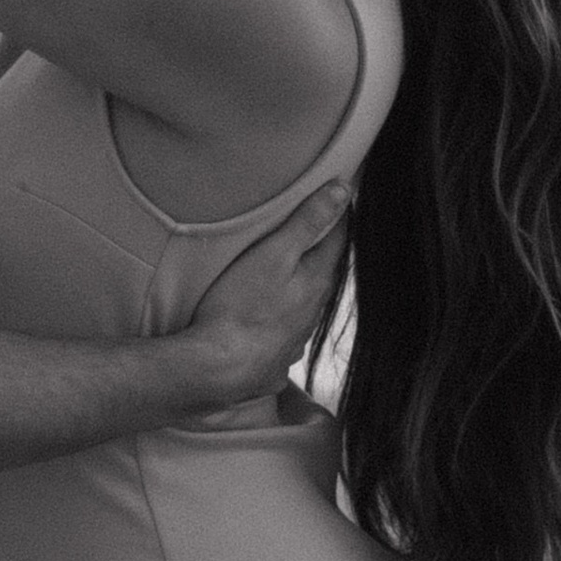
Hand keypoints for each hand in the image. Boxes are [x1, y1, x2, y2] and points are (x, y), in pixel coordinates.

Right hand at [179, 183, 352, 404]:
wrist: (216, 370)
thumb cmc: (240, 307)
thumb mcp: (273, 253)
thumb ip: (308, 222)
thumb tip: (344, 190)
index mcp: (317, 281)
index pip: (338, 238)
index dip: (336, 214)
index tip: (334, 195)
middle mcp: (313, 312)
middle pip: (323, 272)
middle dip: (318, 250)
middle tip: (308, 228)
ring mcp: (296, 340)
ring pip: (305, 305)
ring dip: (300, 287)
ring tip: (284, 272)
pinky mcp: (275, 361)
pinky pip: (284, 335)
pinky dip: (280, 320)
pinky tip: (268, 319)